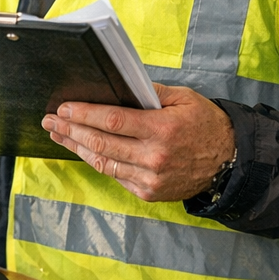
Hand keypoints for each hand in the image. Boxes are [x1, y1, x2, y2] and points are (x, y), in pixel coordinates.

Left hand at [41, 84, 235, 201]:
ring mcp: (150, 178)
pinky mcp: (148, 192)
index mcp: (162, 129)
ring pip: (102, 162)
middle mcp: (154, 157)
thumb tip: (118, 87)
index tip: (63, 108)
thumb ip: (150, 92)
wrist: (229, 163)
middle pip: (100, 143)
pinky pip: (114, 175)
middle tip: (50, 120)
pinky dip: (96, 161)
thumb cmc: (206, 126)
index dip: (83, 114)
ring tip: (58, 134)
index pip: (112, 121)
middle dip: (70, 129)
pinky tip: (82, 149)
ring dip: (75, 147)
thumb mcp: (184, 99)